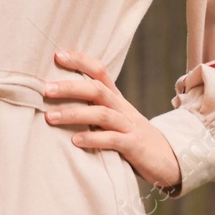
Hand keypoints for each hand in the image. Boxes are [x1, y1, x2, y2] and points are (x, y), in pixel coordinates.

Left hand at [44, 49, 181, 191]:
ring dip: (74, 113)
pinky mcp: (134, 146)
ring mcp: (129, 126)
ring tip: (50, 117)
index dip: (80, 60)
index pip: (100, 72)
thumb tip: (58, 101)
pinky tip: (75, 141)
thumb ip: (94, 109)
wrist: (169, 161)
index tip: (57, 54)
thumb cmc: (132, 139)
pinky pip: (112, 139)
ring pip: (101, 113)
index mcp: (116, 99)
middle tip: (45, 89)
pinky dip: (93, 139)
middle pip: (96, 89)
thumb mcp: (115, 120)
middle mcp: (122, 109)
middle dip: (70, 87)